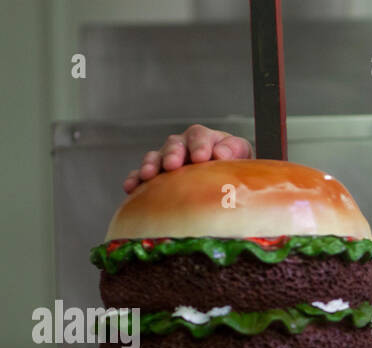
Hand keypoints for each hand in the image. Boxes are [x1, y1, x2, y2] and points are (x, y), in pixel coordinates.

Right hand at [122, 123, 253, 192]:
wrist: (228, 182)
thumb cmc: (235, 168)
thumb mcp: (241, 156)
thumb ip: (233, 151)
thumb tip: (220, 153)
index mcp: (206, 139)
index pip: (200, 136)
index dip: (200, 145)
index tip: (203, 157)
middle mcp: (184, 146)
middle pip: (174, 144)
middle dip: (172, 154)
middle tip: (173, 165)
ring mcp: (168, 159)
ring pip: (156, 157)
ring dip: (151, 165)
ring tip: (148, 175)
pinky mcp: (157, 176)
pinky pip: (142, 175)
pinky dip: (135, 179)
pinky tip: (130, 188)